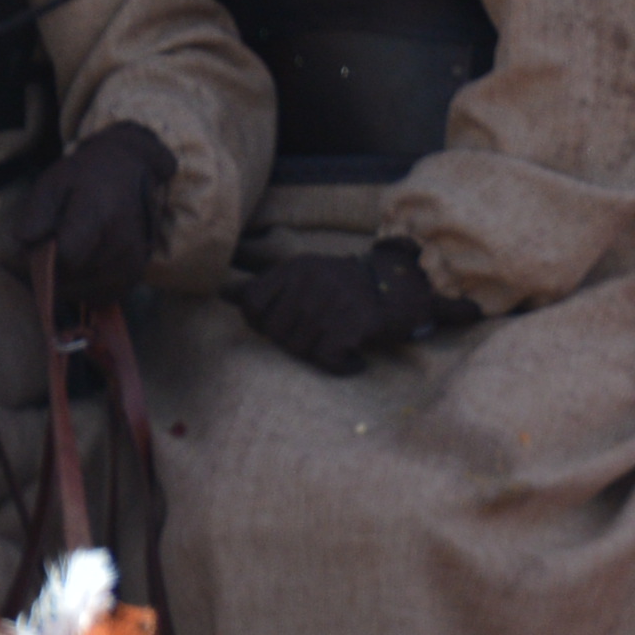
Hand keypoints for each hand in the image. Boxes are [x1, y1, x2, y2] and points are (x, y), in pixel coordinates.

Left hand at [4, 120, 174, 296]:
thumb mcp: (52, 182)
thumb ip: (37, 211)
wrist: (129, 169)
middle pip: (77, 276)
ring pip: (92, 290)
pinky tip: (79, 277)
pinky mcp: (139, 269)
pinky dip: (89, 292)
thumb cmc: (84, 176)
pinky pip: (109, 295)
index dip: (42, 261)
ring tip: (58, 268)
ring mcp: (134, 256)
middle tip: (41, 259)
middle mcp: (121, 238)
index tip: (30, 252)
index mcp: (97, 213)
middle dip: (51, 274)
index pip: (67, 256)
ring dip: (69, 287)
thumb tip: (24, 240)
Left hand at [229, 235, 448, 372]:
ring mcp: (332, 300)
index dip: (260, 324)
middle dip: (293, 343)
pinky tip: (355, 361)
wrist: (411, 289)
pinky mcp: (354, 321)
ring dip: (319, 355)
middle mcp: (311, 280)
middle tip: (319, 341)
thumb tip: (223, 294)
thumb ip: (269, 286)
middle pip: (275, 332)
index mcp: (297, 267)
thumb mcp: (309, 275)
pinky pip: (328, 358)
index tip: (285, 328)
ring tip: (339, 348)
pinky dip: (342, 366)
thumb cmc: (355, 288)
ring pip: (300, 347)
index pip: (252, 304)